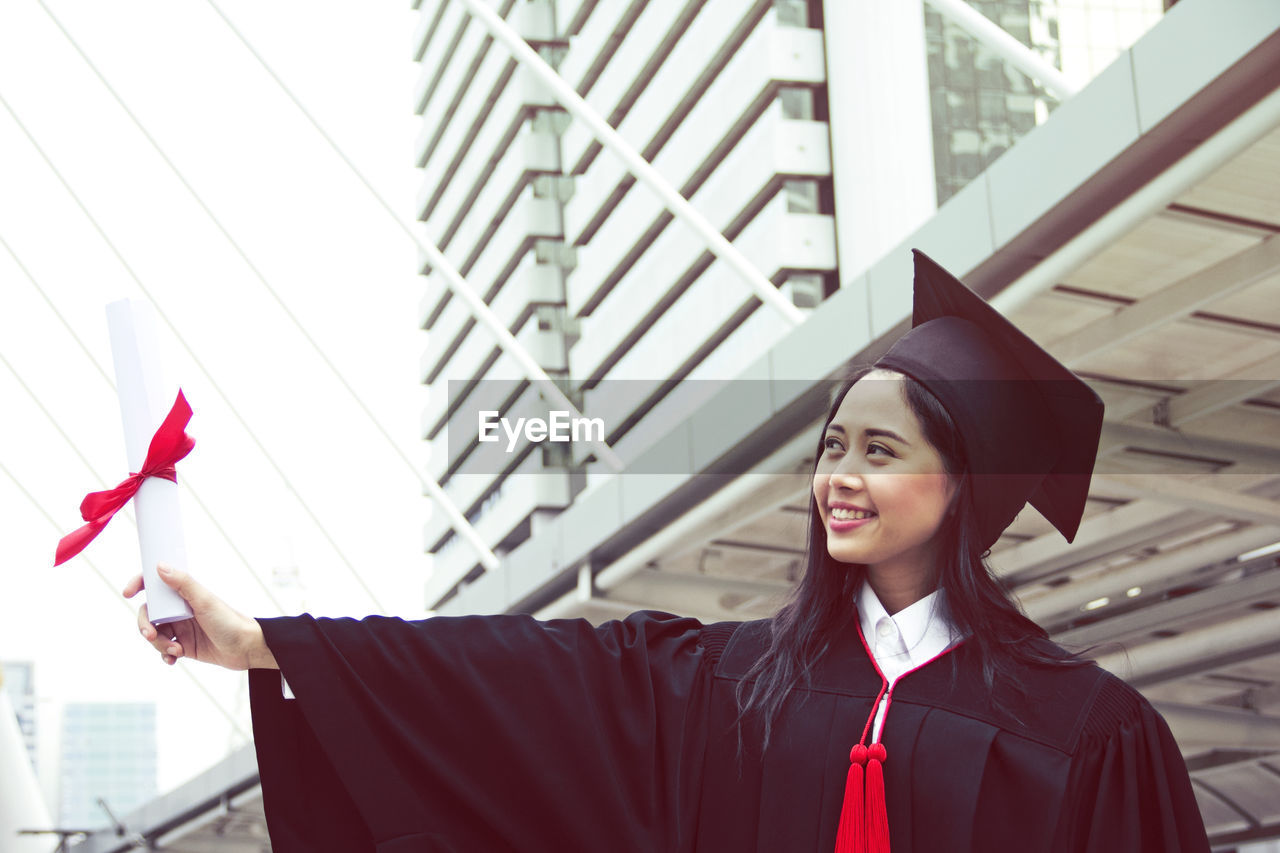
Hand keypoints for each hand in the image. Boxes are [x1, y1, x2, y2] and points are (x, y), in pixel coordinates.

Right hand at [124, 564, 277, 669]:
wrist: (246, 649)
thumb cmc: (230, 621)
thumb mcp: (205, 602)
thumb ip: (184, 584)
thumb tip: (160, 566)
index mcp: (185, 594)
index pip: (157, 584)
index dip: (140, 584)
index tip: (128, 592)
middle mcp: (180, 609)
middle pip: (149, 613)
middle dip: (145, 625)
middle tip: (151, 635)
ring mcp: (181, 628)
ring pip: (154, 634)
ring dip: (158, 644)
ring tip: (176, 651)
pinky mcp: (184, 646)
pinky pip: (163, 650)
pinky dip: (164, 655)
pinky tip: (173, 660)